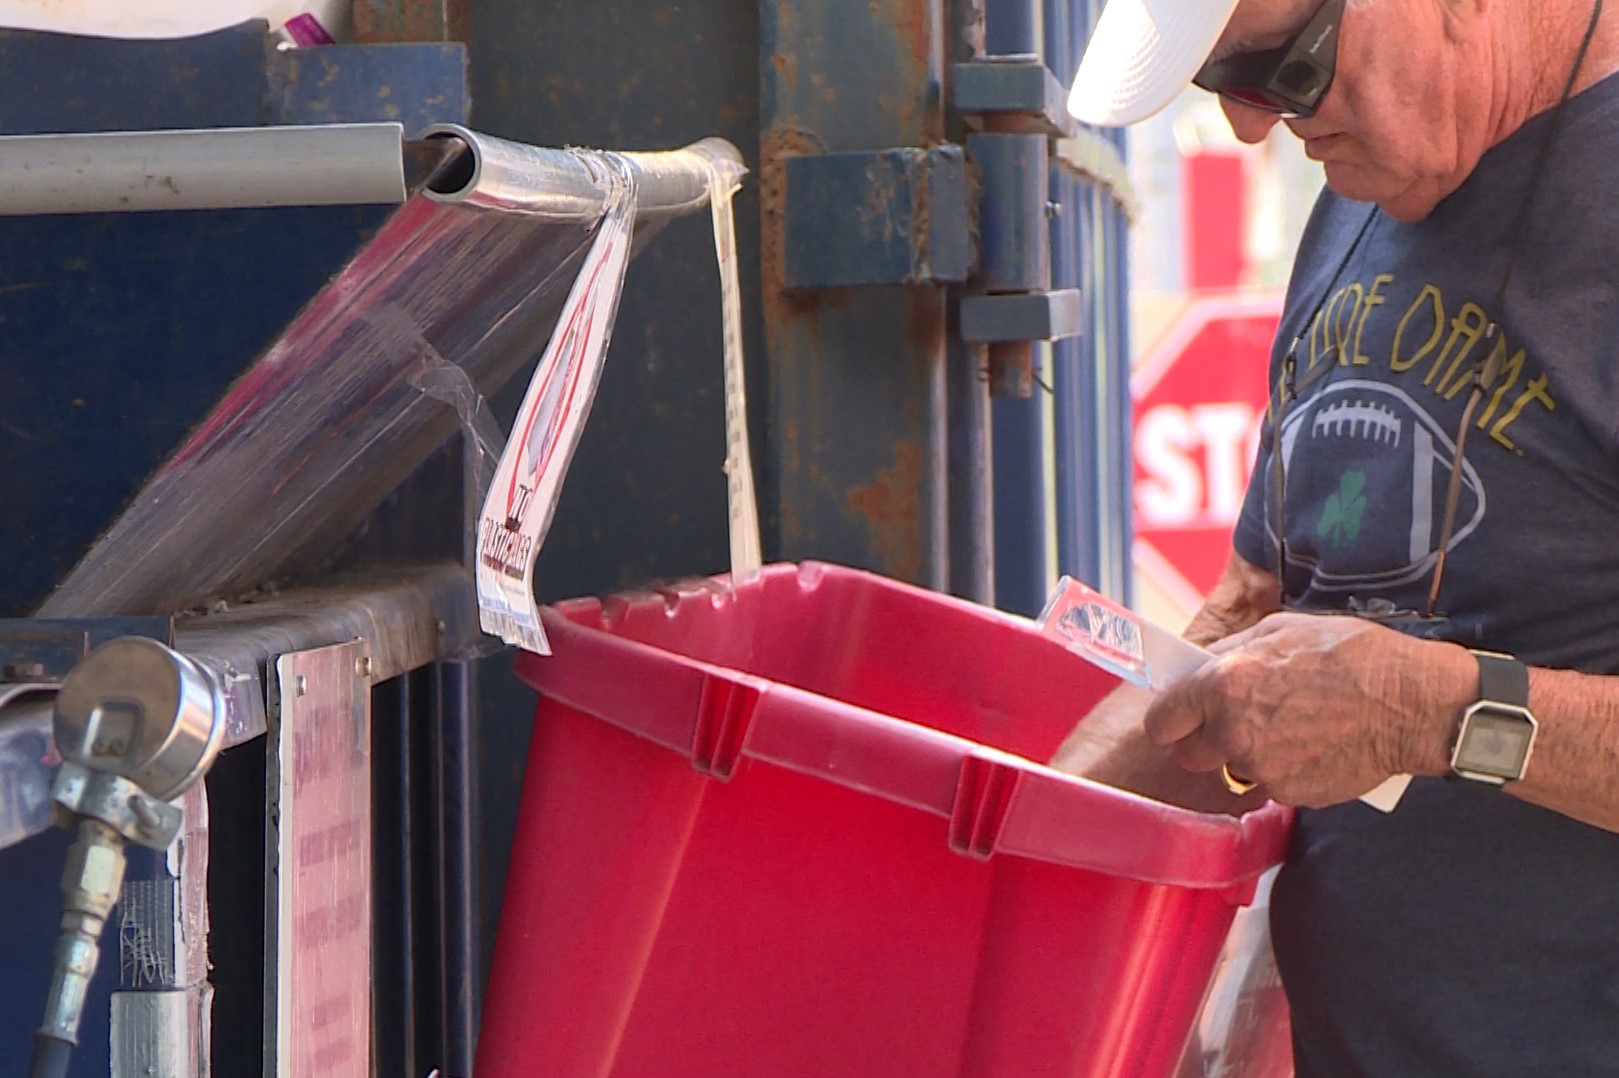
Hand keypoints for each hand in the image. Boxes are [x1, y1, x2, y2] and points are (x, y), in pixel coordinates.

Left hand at [1142, 612, 1471, 806]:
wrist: (1411, 703)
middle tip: (1235, 721)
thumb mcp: (1280, 630)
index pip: (1162, 720)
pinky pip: (1270, 784)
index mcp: (1223, 685)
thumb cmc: (1351, 655)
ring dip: (1248, 755)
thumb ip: (1229, 654)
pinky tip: (1311, 744)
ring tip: (1288, 727)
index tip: (1179, 717)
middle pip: (1189, 755)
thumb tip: (1199, 667)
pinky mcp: (1291, 793)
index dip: (1170, 719)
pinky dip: (1282, 770)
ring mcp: (1262, 768)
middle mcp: (1234, 731)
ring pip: (1232, 770)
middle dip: (1204, 741)